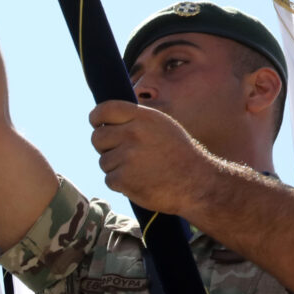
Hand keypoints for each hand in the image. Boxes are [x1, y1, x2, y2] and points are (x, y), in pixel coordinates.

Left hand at [89, 101, 219, 215]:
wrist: (197, 183)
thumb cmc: (179, 154)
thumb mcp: (162, 126)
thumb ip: (136, 120)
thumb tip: (107, 120)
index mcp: (143, 117)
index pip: (105, 109)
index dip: (96, 117)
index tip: (97, 124)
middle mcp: (133, 134)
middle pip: (97, 137)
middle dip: (105, 146)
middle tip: (123, 153)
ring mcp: (127, 156)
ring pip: (103, 161)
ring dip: (116, 167)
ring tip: (140, 169)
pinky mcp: (123, 179)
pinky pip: (109, 179)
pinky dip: (121, 183)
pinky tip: (140, 181)